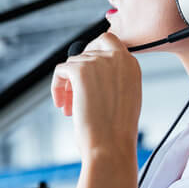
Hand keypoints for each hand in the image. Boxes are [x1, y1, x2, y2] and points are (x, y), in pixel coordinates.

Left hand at [51, 31, 141, 159]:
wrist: (112, 145)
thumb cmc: (116, 131)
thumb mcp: (124, 97)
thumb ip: (112, 78)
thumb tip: (89, 70)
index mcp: (132, 65)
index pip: (109, 41)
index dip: (93, 53)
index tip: (85, 73)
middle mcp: (118, 58)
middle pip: (87, 51)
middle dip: (79, 73)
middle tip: (74, 95)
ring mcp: (99, 62)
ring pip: (72, 63)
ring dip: (68, 86)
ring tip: (71, 108)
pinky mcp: (80, 70)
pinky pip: (60, 71)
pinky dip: (57, 87)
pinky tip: (62, 104)